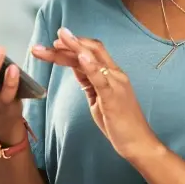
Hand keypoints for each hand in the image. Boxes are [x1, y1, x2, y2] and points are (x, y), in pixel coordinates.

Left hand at [30, 28, 161, 160]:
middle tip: (46, 41)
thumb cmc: (119, 123)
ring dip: (72, 48)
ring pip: (93, 58)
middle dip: (67, 43)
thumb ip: (88, 80)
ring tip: (56, 41)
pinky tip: (79, 56)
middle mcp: (115, 74)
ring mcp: (115, 83)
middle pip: (90, 50)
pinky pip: (100, 78)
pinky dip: (89, 65)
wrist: (138, 142)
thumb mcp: (98, 97)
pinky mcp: (113, 96)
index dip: (72, 45)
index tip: (53, 43)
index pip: (90, 52)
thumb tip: (76, 65)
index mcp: (111, 74)